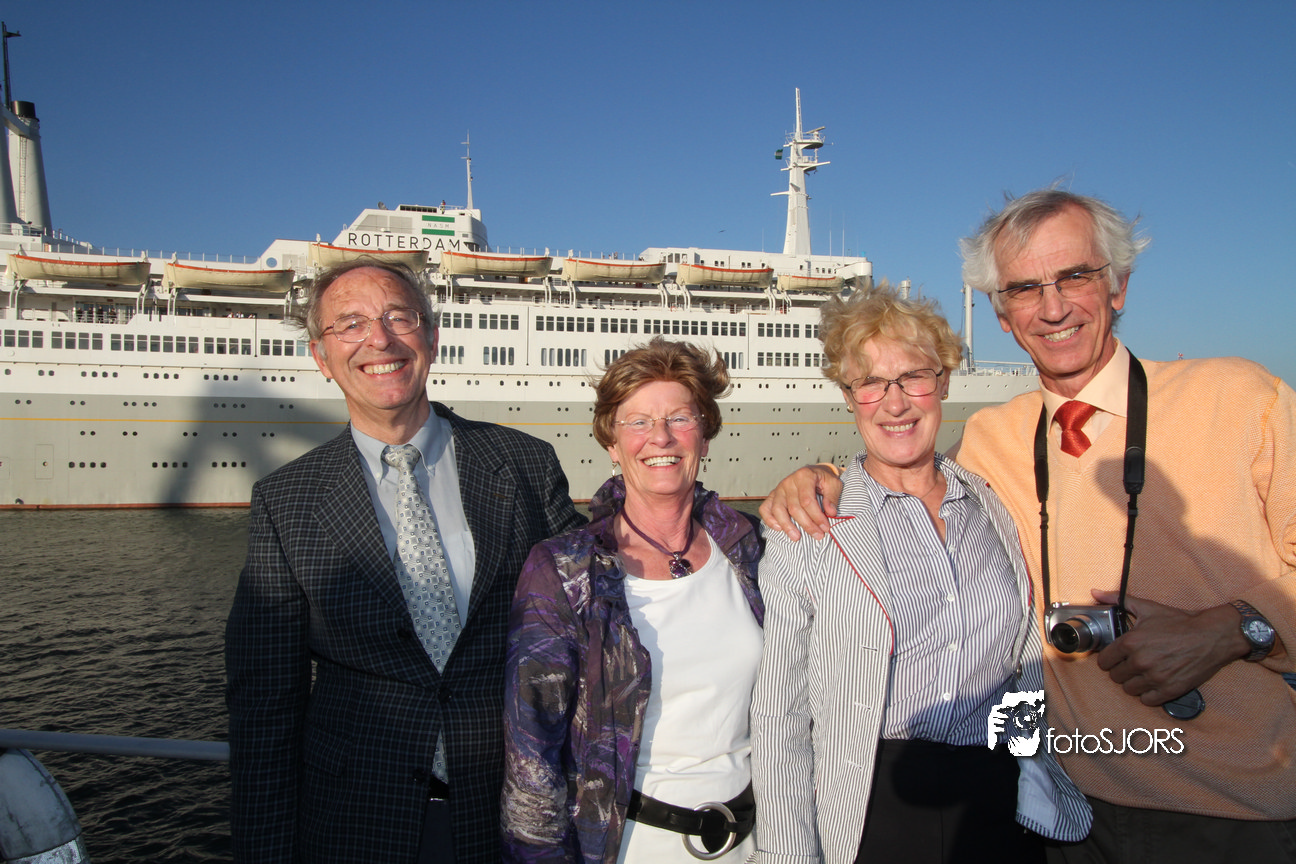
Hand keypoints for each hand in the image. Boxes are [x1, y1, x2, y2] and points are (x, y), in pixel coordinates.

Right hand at [759, 463, 842, 540]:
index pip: (807, 501)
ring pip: (778, 509)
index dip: (817, 516)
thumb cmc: (823, 480)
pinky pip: (765, 508)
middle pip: (794, 508)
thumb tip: (830, 512)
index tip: (825, 527)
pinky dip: (769, 519)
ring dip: (787, 526)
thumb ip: (832, 497)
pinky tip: (778, 528)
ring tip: (796, 537)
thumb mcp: (834, 484)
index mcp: (804, 476)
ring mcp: (779, 489)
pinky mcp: (773, 496)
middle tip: (818, 535)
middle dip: (807, 525)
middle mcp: (789, 482)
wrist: (814, 473)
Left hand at [1092, 589, 1247, 705]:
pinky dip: (1148, 694)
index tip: (1116, 657)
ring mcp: (1155, 678)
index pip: (1104, 661)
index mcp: (1130, 643)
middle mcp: (1140, 662)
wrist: (1212, 635)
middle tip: (1131, 664)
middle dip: (1121, 670)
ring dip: (1134, 682)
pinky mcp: (1170, 690)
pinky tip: (1154, 683)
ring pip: (1129, 689)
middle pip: (1115, 676)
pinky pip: (1147, 700)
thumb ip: (1118, 600)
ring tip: (1142, 673)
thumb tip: (1095, 592)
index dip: (1109, 658)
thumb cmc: (1180, 622)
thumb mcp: (1147, 607)